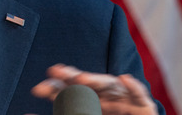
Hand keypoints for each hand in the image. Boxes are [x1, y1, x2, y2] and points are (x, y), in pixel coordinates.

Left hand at [31, 64, 156, 114]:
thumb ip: (62, 114)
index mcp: (90, 101)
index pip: (70, 90)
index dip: (55, 88)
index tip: (37, 90)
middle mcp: (106, 96)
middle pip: (88, 83)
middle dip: (71, 76)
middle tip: (54, 71)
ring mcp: (125, 100)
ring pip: (110, 86)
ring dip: (96, 80)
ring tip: (80, 79)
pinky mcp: (144, 107)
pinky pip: (139, 95)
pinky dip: (133, 87)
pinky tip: (124, 78)